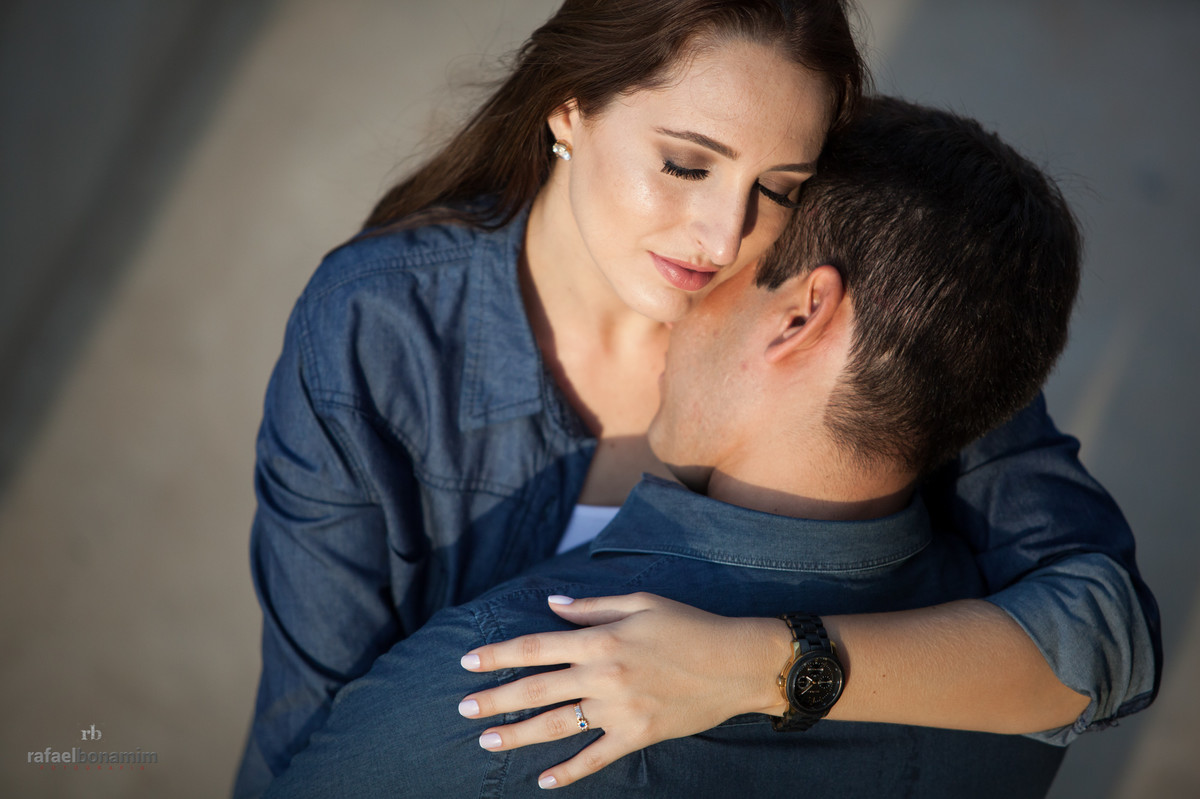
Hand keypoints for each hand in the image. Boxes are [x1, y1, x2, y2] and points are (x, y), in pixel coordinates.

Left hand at [456, 592, 790, 788]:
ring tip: (486, 740)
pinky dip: (569, 772)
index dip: (498, 655)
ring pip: (557, 725)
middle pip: (536, 689)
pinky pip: (595, 757)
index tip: (468, 662)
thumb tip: (550, 607)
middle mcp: (604, 675)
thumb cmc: (689, 624)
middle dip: (495, 699)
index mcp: (601, 639)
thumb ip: (591, 607)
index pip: (536, 647)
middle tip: (462, 708)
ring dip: (518, 734)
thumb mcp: (640, 602)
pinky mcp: (637, 735)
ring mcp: (619, 709)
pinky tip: (544, 781)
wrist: (736, 663)